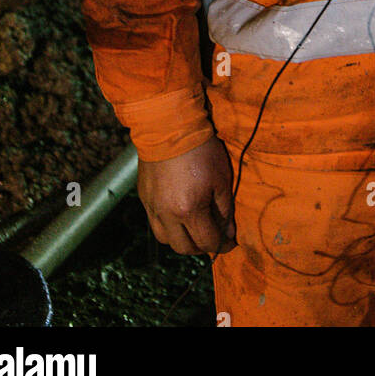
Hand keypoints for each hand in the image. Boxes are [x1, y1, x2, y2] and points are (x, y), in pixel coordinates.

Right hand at [138, 134, 236, 255]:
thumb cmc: (201, 150)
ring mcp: (152, 207)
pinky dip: (168, 226)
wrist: (168, 127)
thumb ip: (225, 209)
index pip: (206, 242)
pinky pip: (155, 223)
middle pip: (184, 248)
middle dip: (201, 247)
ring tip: (194, 228)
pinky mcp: (144, 198)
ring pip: (166, 240)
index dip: (221, 246)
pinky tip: (178, 215)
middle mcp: (167, 215)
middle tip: (213, 237)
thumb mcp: (221, 178)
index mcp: (189, 210)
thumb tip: (227, 233)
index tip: (230, 243)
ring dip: (182, 240)